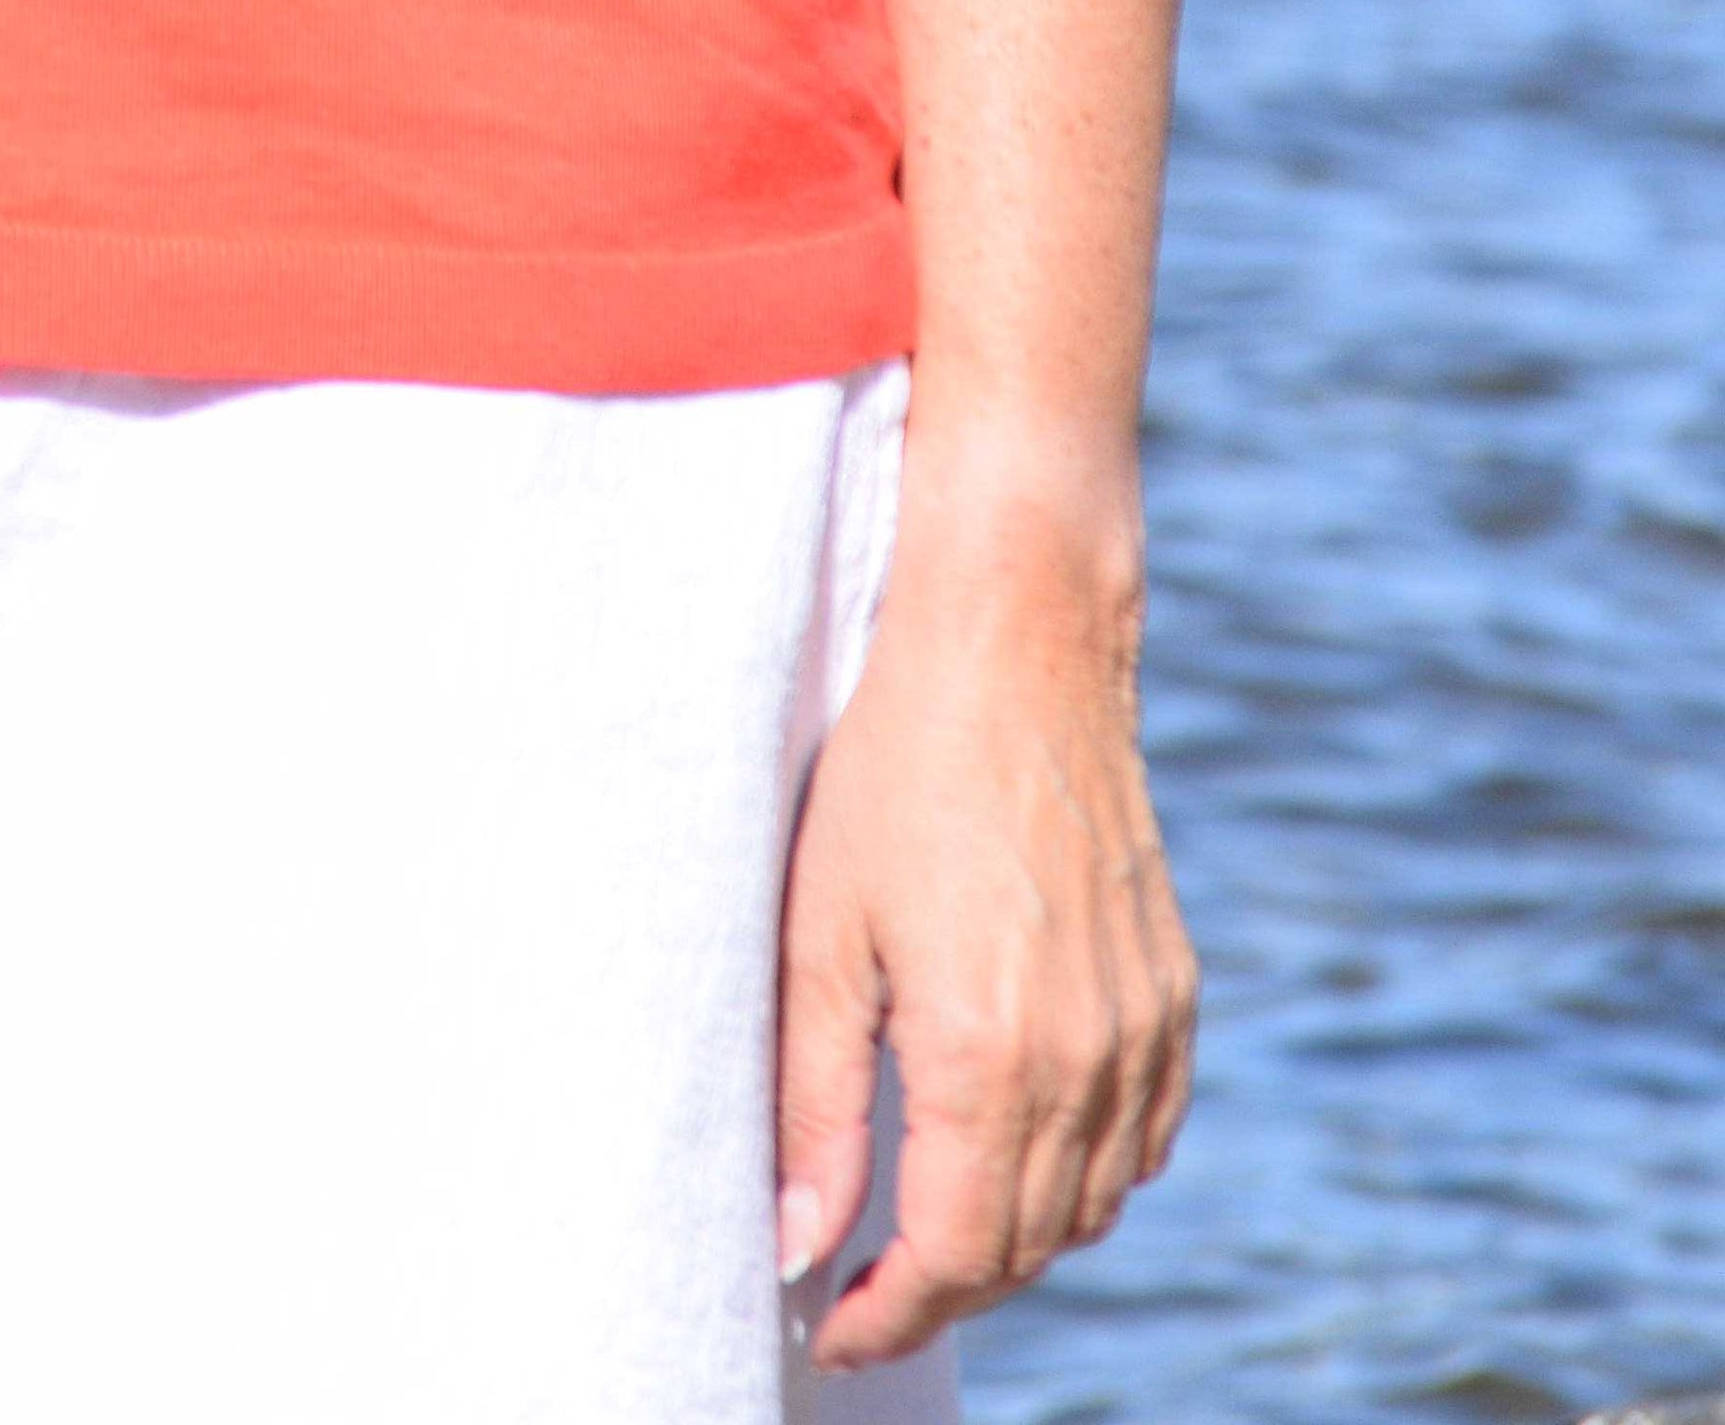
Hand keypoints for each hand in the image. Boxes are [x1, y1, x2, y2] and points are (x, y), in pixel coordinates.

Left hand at [775, 494, 1196, 1368]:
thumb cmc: (896, 773)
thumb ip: (814, 1104)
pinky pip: (1143, 1140)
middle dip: (938, 1286)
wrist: (1018, 646)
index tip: (828, 1326)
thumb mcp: (820, 935)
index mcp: (988, 1057)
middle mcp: (1084, 1062)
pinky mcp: (1172, 993)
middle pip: (1021, 1247)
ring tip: (924, 1224)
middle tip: (859, 1283)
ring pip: (1089, 1206)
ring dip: (1011, 1239)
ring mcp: (1143, 1029)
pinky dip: (1085, 1177)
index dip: (884, 1312)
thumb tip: (799, 1243)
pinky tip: (1021, 1151)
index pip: (949, 1256)